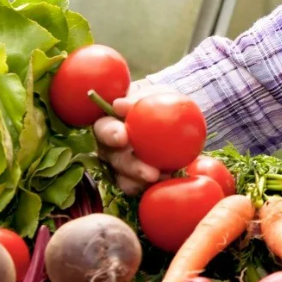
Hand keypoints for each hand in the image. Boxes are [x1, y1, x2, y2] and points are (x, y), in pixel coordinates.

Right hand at [92, 81, 173, 195]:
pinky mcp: (136, 179)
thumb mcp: (156, 94)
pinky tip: (165, 181)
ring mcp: (122, 165)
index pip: (104, 128)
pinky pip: (137, 187)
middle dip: (131, 166)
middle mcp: (111, 147)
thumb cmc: (160, 100)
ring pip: (124, 177)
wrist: (177, 117)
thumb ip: (140, 97)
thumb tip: (119, 105)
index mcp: (111, 123)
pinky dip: (149, 187)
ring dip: (144, 180)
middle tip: (150, 172)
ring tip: (164, 177)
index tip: (123, 137)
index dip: (110, 134)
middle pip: (114, 159)